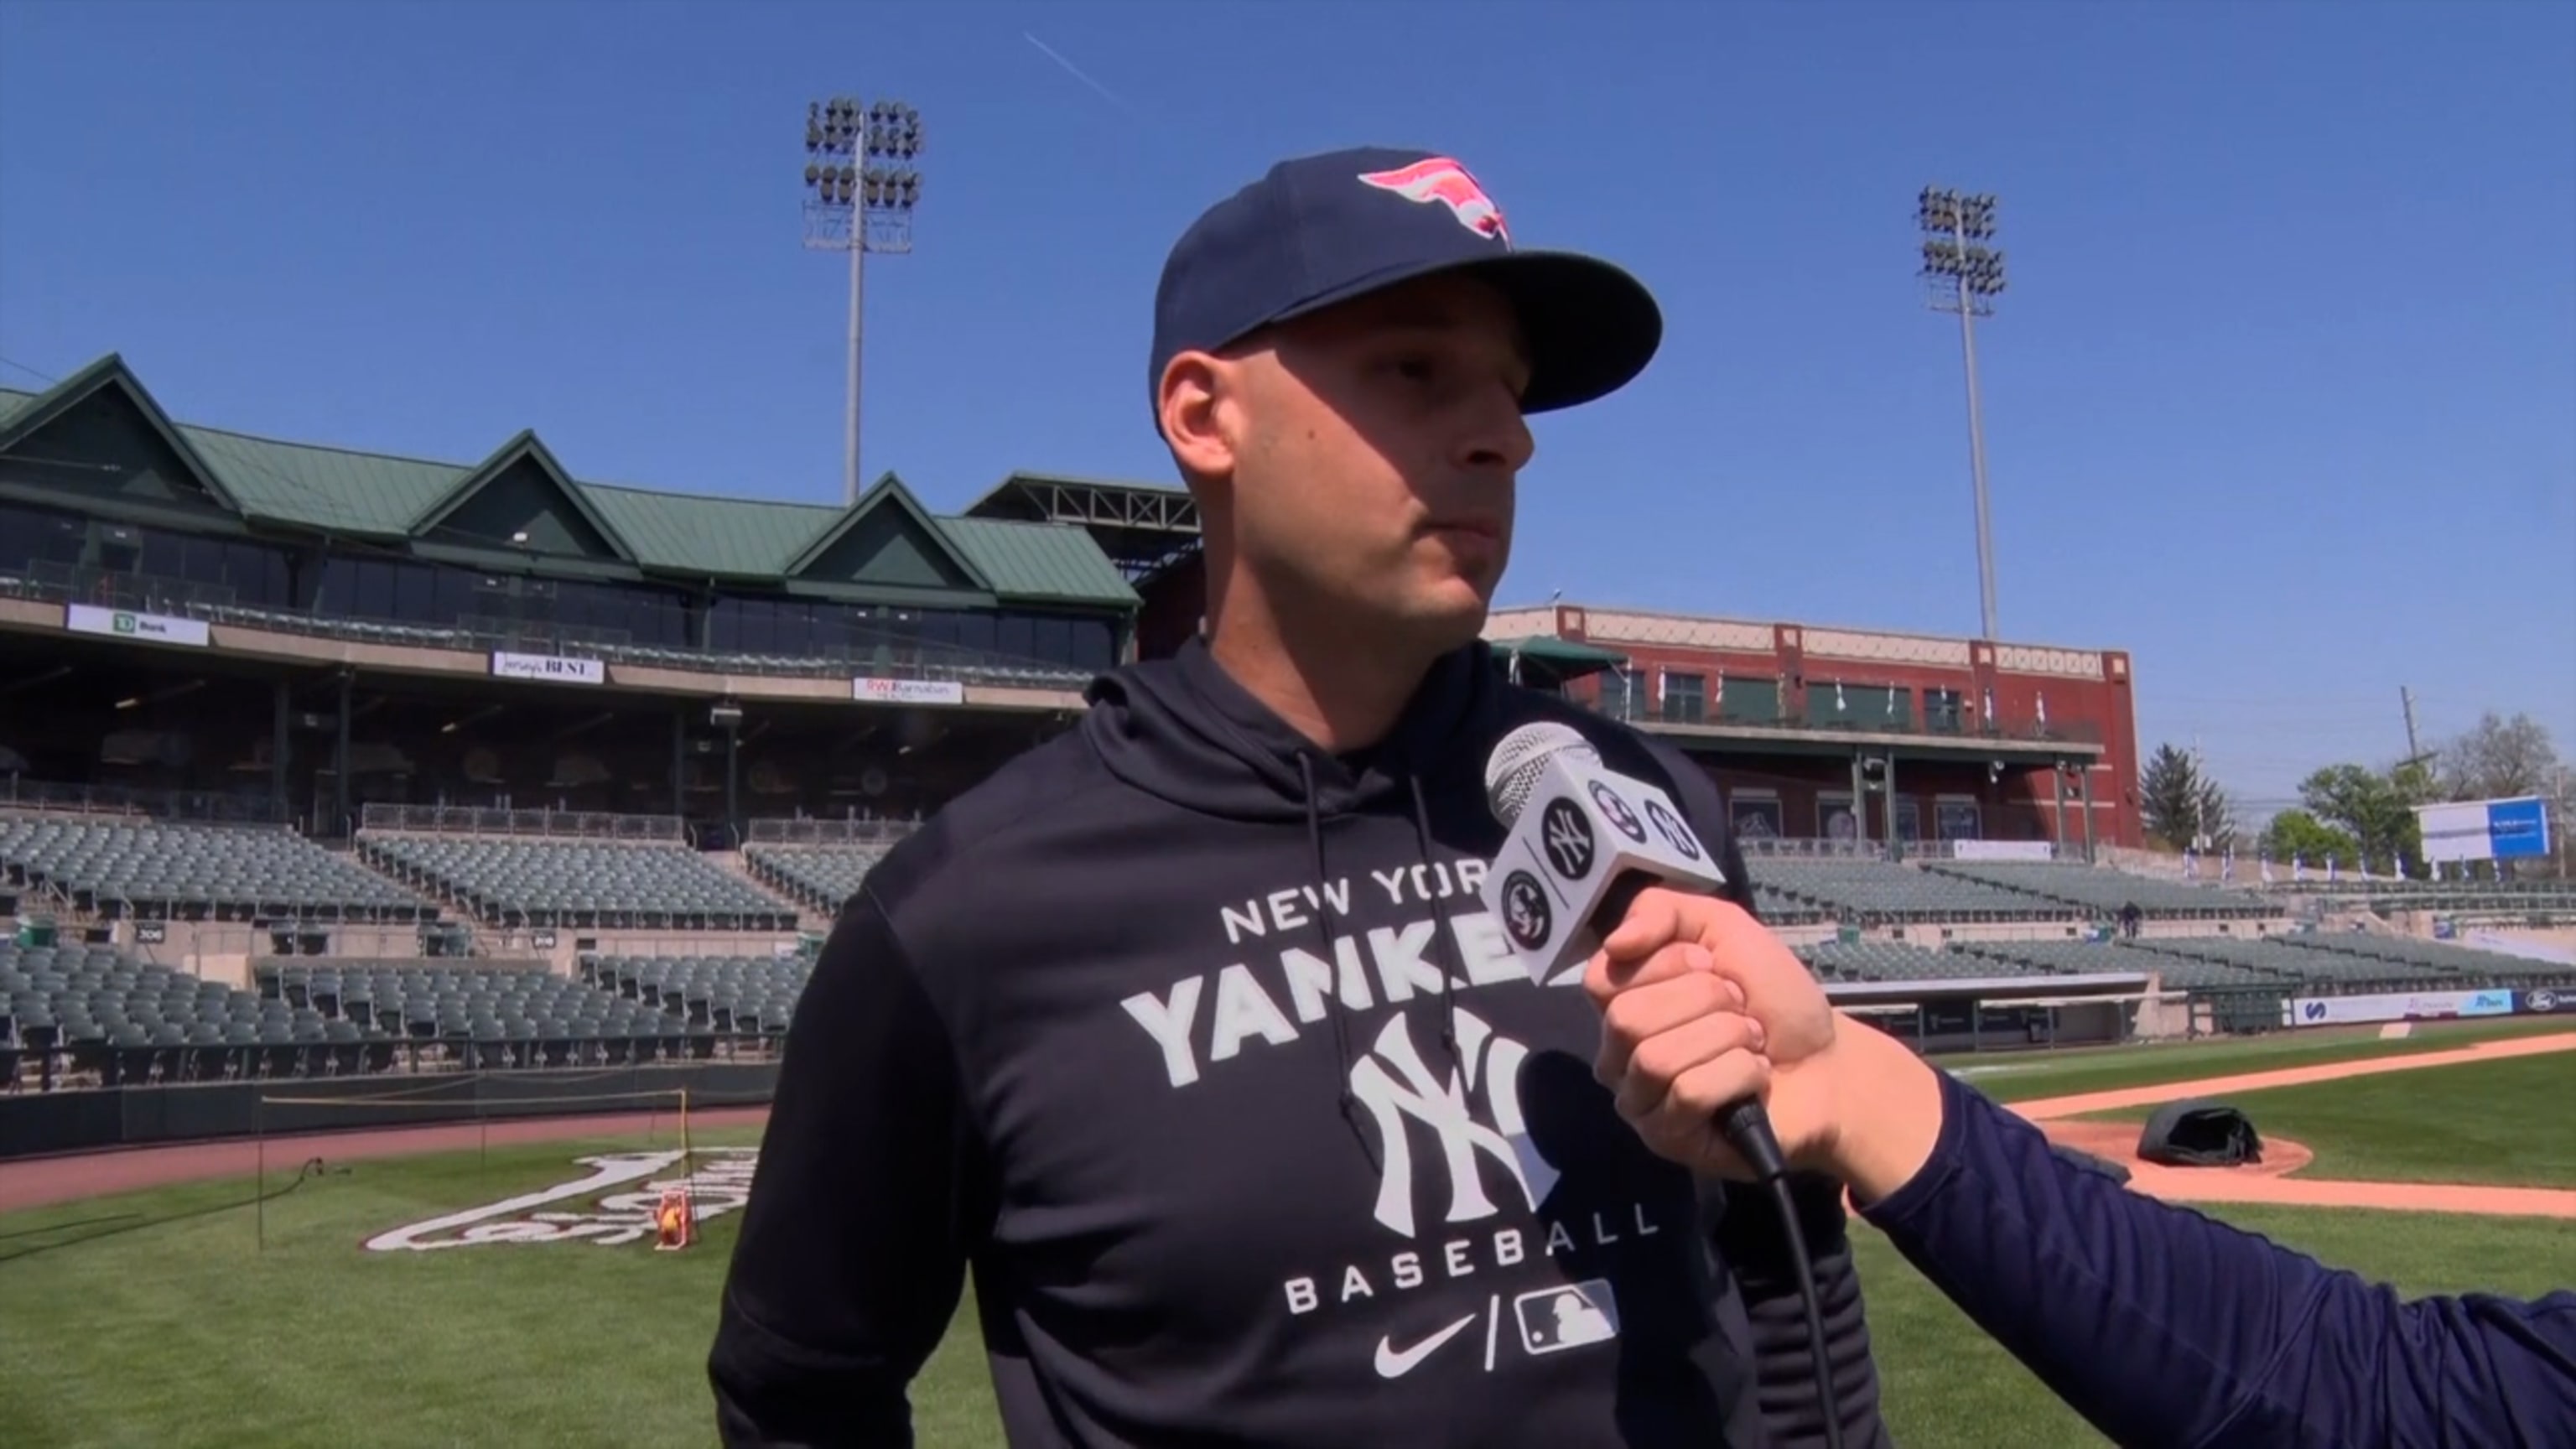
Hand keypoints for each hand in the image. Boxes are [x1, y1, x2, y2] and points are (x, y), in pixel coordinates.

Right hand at [1580, 889, 1846, 1179]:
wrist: (1828, 1061)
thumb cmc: (1773, 998)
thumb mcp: (1723, 929)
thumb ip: (1661, 912)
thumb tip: (1615, 942)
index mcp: (1622, 1002)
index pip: (1603, 978)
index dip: (1668, 963)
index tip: (1712, 965)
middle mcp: (1617, 1053)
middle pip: (1627, 1019)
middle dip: (1705, 1002)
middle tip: (1742, 1009)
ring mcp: (1639, 1100)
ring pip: (1656, 1060)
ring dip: (1726, 1038)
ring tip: (1754, 1043)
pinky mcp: (1667, 1138)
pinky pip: (1688, 1095)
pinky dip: (1738, 1075)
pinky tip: (1755, 1077)